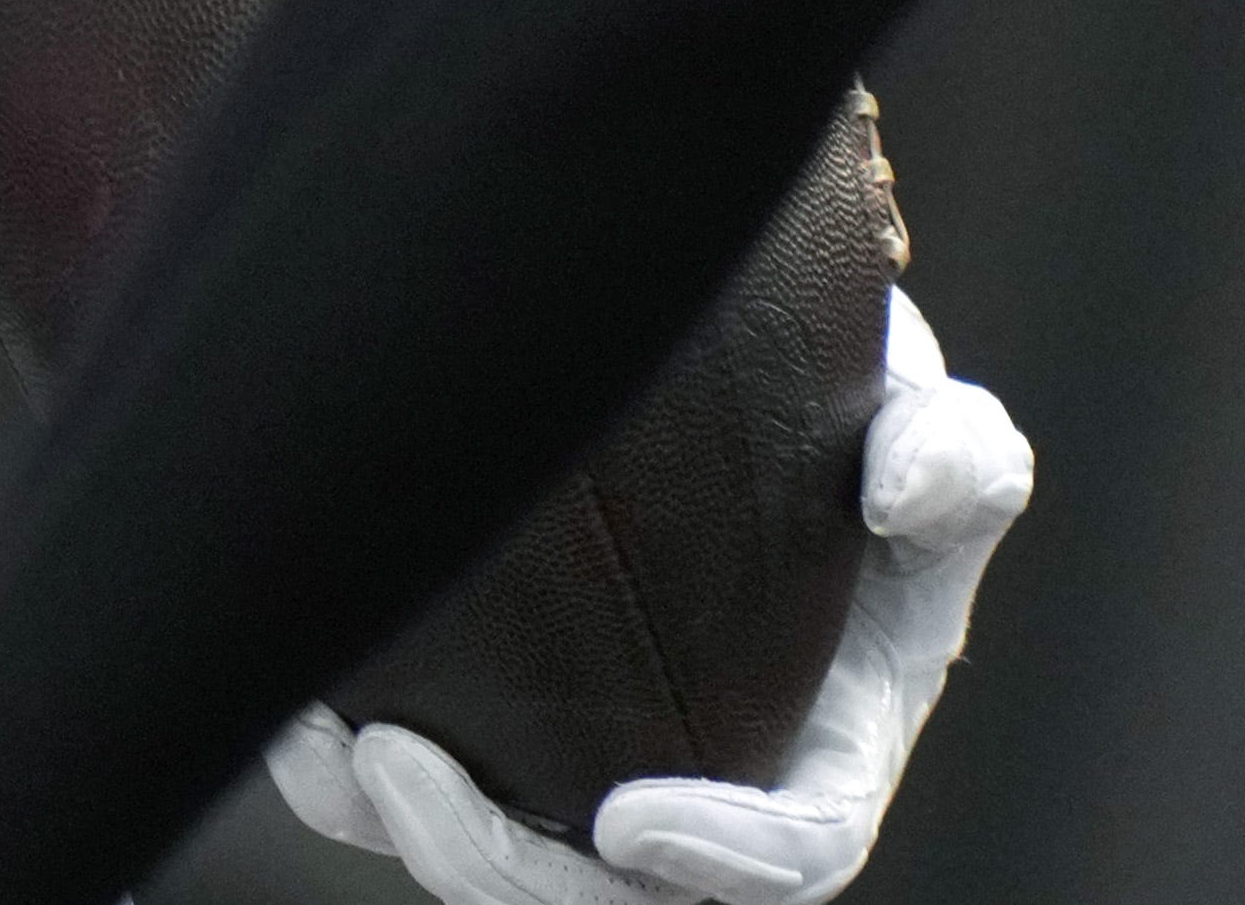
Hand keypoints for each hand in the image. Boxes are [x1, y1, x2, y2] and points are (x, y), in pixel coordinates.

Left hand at [267, 303, 1030, 904]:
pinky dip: (336, 764)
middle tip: (397, 763)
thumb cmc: (856, 422)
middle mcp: (700, 786)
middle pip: (603, 896)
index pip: (791, 856)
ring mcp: (586, 764)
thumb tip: (897, 487)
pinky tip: (293, 691)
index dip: (720, 861)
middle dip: (497, 867)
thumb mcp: (931, 423)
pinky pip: (404, 786)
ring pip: (486, 854)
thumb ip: (951, 457)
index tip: (629, 818)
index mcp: (824, 749)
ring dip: (391, 823)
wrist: (752, 390)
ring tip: (326, 738)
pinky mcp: (495, 726)